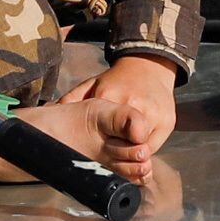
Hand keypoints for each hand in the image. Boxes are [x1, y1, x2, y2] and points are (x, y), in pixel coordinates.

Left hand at [68, 53, 182, 166]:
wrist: (150, 66)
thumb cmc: (118, 80)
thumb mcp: (93, 84)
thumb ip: (73, 98)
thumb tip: (52, 110)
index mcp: (110, 96)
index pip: (103, 131)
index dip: (100, 145)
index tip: (98, 150)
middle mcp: (133, 104)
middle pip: (123, 145)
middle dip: (116, 152)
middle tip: (110, 153)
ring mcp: (153, 114)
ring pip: (141, 150)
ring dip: (132, 153)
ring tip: (123, 148)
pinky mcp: (168, 122)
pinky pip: (154, 147)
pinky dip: (145, 149)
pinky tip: (137, 144)